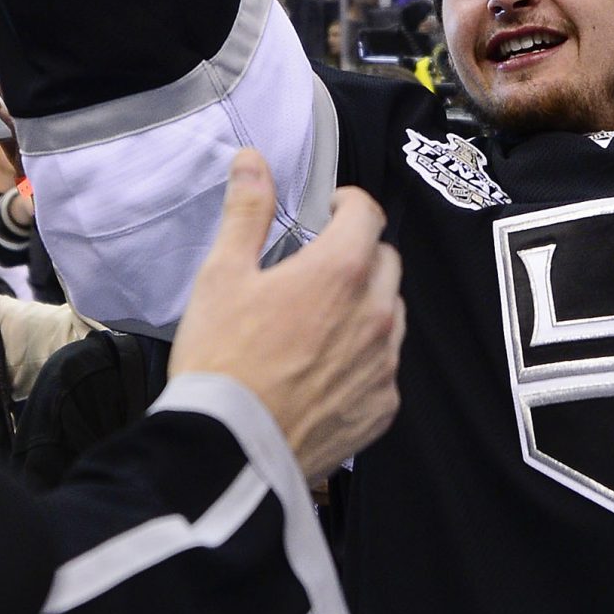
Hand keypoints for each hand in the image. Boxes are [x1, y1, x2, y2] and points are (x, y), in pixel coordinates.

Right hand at [170, 154, 403, 485]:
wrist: (229, 451)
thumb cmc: (221, 361)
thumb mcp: (222, 276)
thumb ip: (247, 213)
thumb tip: (253, 161)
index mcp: (340, 272)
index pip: (367, 213)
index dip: (347, 204)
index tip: (328, 212)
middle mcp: (375, 314)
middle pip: (386, 261)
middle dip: (359, 254)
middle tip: (319, 269)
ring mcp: (384, 364)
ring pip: (391, 314)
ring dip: (366, 307)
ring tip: (320, 324)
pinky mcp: (383, 407)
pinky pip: (385, 368)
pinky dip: (364, 360)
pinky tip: (324, 371)